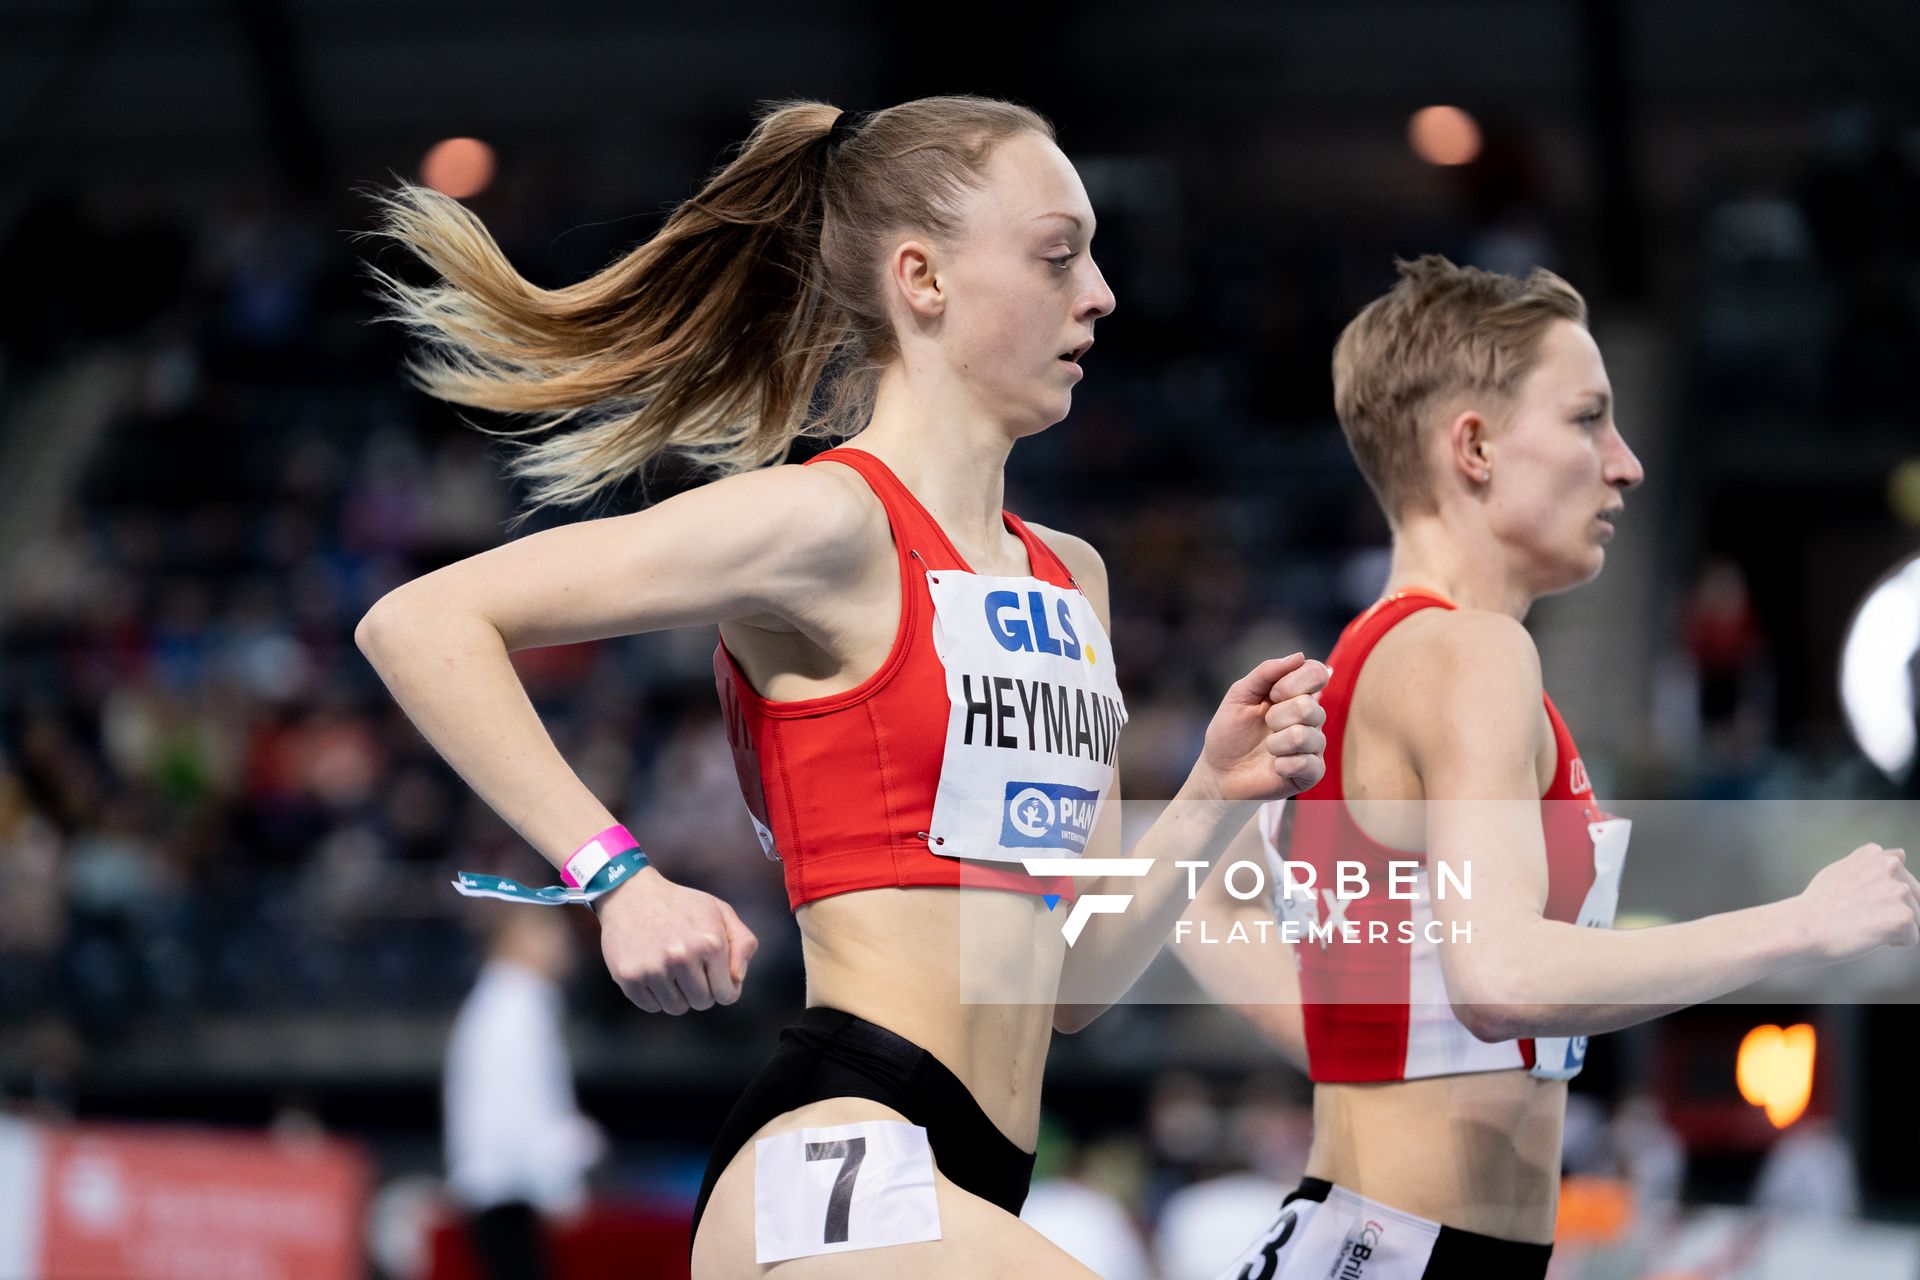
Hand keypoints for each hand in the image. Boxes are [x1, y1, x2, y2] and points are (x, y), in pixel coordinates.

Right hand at [594, 866, 757, 1012]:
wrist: (631, 893)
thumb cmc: (682, 905)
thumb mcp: (720, 911)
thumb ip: (743, 943)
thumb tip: (737, 980)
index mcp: (710, 944)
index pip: (727, 995)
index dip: (724, 988)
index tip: (714, 976)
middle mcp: (682, 958)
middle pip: (702, 1003)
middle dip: (701, 991)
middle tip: (690, 969)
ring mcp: (653, 969)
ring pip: (676, 1008)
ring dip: (677, 994)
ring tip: (671, 969)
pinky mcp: (629, 977)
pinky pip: (651, 1006)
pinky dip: (655, 995)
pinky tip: (653, 971)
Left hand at [1195, 653, 1329, 803]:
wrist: (1219, 772)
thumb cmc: (1230, 732)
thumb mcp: (1240, 695)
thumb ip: (1266, 672)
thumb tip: (1299, 656)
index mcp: (1296, 694)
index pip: (1317, 673)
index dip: (1294, 682)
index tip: (1272, 694)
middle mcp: (1310, 718)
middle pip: (1308, 706)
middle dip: (1276, 716)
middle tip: (1265, 725)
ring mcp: (1313, 745)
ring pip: (1305, 735)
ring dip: (1275, 743)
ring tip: (1267, 748)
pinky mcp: (1312, 772)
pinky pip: (1307, 764)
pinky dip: (1283, 764)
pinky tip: (1275, 767)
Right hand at [1796, 843, 1919, 963]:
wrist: (1802, 927)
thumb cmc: (1817, 905)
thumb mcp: (1841, 872)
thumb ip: (1870, 864)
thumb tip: (1901, 854)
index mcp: (1875, 854)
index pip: (1899, 880)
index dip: (1879, 897)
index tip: (1855, 902)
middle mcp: (1891, 866)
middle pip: (1912, 899)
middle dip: (1890, 911)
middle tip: (1856, 915)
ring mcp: (1899, 890)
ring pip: (1914, 919)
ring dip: (1890, 927)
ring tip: (1859, 924)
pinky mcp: (1904, 916)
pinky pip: (1912, 938)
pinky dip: (1893, 942)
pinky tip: (1867, 934)